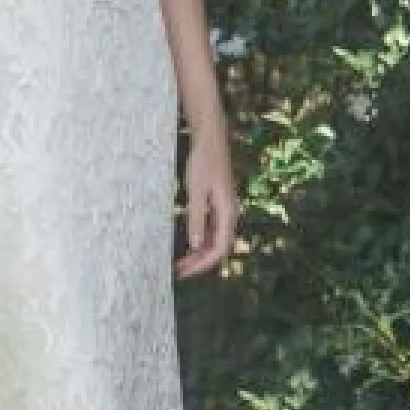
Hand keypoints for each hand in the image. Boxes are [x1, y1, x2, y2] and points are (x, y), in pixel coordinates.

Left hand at [175, 132, 237, 279]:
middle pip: (219, 246)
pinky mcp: (219, 202)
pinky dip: (201, 239)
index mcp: (228, 212)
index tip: (185, 272)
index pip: (220, 248)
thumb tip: (196, 244)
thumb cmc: (202, 161)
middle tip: (179, 270)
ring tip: (181, 261)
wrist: (210, 138)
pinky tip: (189, 243)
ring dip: (200, 252)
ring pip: (216, 238)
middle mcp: (230, 213)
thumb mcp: (195, 191)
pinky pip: (213, 228)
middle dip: (200, 261)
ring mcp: (225, 208)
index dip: (203, 264)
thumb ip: (197, 217)